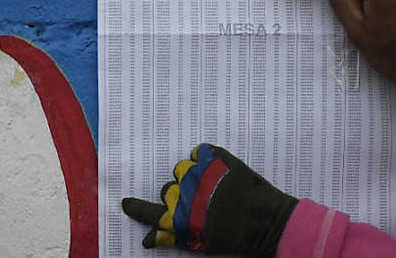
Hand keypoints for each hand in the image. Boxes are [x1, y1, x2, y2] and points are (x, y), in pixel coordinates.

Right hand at [121, 144, 296, 256]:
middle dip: (177, 196)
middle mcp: (185, 193)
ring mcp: (201, 173)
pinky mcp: (217, 158)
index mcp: (180, 217)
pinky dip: (204, 158)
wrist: (269, 222)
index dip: (136, 208)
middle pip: (167, 189)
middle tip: (197, 203)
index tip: (126, 203)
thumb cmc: (236, 239)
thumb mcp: (201, 245)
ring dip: (190, 176)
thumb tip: (147, 239)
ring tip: (209, 186)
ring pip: (182, 168)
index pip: (148, 212)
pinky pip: (200, 151)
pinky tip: (214, 168)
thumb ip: (172, 238)